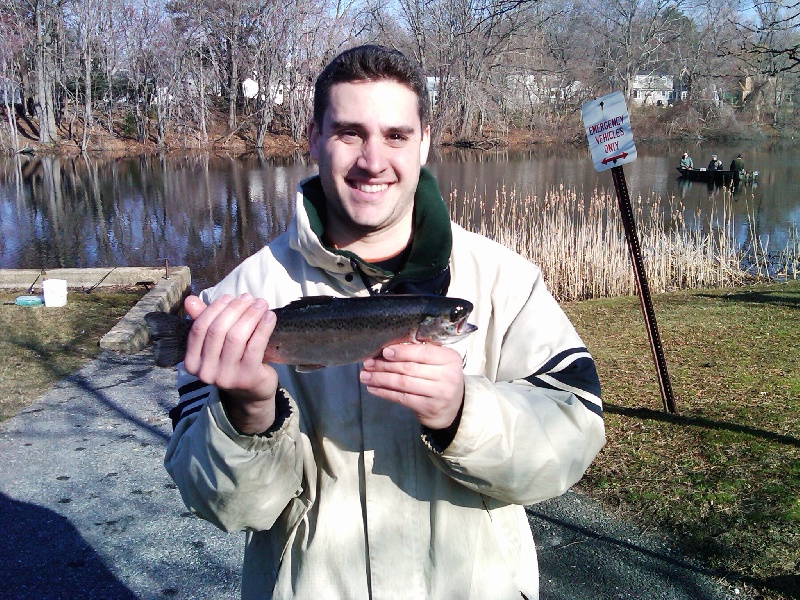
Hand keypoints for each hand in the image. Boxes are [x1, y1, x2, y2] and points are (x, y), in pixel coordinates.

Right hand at [183, 293, 278, 433]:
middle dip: (234, 309)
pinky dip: (263, 328)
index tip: (229, 297)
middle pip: (218, 330)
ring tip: (261, 304)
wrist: (251, 393)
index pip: (199, 328)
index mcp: (192, 363)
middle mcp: (206, 372)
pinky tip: (270, 317)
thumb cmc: (232, 362)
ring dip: (250, 315)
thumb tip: (191, 299)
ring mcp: (226, 377)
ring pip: (236, 336)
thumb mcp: (215, 345)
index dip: (214, 309)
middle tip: (248, 297)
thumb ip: (203, 322)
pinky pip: (255, 346)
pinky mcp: (247, 377)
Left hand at [360, 343, 464, 429]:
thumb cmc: (440, 378)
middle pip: (409, 368)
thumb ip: (420, 354)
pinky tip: (373, 388)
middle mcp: (448, 375)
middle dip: (385, 365)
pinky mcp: (429, 408)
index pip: (423, 352)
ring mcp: (439, 393)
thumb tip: (388, 350)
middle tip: (368, 363)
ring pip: (403, 383)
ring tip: (365, 376)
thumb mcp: (438, 362)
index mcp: (450, 358)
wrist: (452, 408)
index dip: (402, 351)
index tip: (384, 351)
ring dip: (381, 379)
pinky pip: (402, 398)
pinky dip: (385, 392)